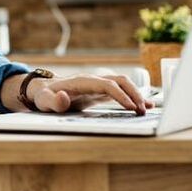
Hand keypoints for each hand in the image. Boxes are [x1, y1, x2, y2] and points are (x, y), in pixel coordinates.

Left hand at [28, 73, 152, 114]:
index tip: (131, 107)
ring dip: (136, 94)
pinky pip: (120, 91)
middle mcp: (93, 80)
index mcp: (82, 81)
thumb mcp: (44, 100)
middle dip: (134, 94)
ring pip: (123, 84)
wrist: (44, 90)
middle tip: (142, 110)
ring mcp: (98, 85)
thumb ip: (53, 101)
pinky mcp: (100, 92)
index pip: (107, 85)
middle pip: (120, 81)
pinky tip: (144, 106)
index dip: (120, 95)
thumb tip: (63, 97)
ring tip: (146, 109)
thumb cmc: (44, 95)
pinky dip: (133, 97)